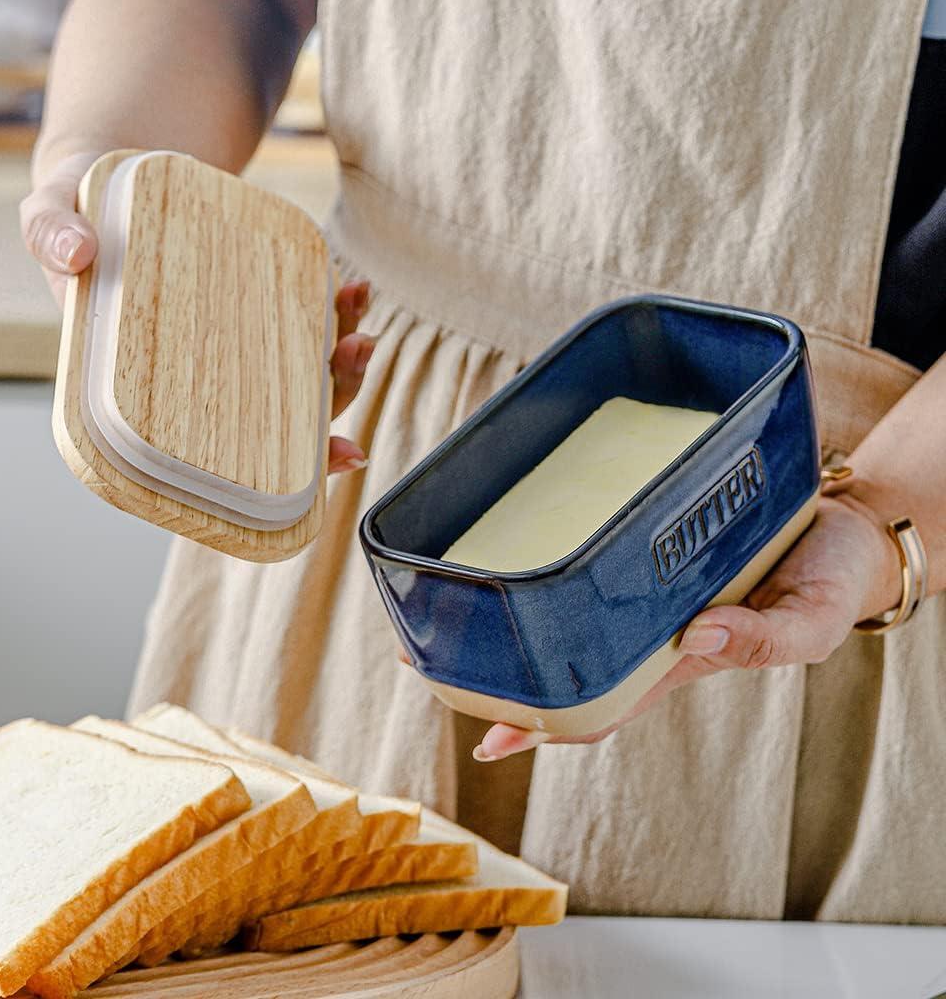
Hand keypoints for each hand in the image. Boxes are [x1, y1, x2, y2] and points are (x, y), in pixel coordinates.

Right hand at [21, 152, 374, 474]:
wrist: (103, 178)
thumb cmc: (73, 217)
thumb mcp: (48, 215)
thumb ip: (50, 235)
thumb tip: (75, 252)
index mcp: (154, 385)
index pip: (219, 444)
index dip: (278, 462)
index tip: (329, 460)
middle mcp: (203, 374)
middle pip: (279, 414)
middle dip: (330, 396)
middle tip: (351, 355)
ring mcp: (233, 342)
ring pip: (300, 373)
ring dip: (341, 359)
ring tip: (359, 323)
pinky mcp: (255, 304)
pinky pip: (304, 319)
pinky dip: (335, 310)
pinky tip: (350, 290)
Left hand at [472, 492, 902, 760]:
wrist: (844, 532)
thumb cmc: (828, 582)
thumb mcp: (810, 621)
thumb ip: (764, 637)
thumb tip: (696, 633)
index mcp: (677, 656)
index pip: (598, 702)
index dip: (543, 726)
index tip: (486, 737)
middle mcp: (647, 625)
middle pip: (560, 659)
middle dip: (499, 670)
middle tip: (425, 661)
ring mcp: (643, 587)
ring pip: (563, 610)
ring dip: (509, 615)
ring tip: (445, 608)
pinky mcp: (648, 543)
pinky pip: (590, 559)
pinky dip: (552, 563)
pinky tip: (515, 536)